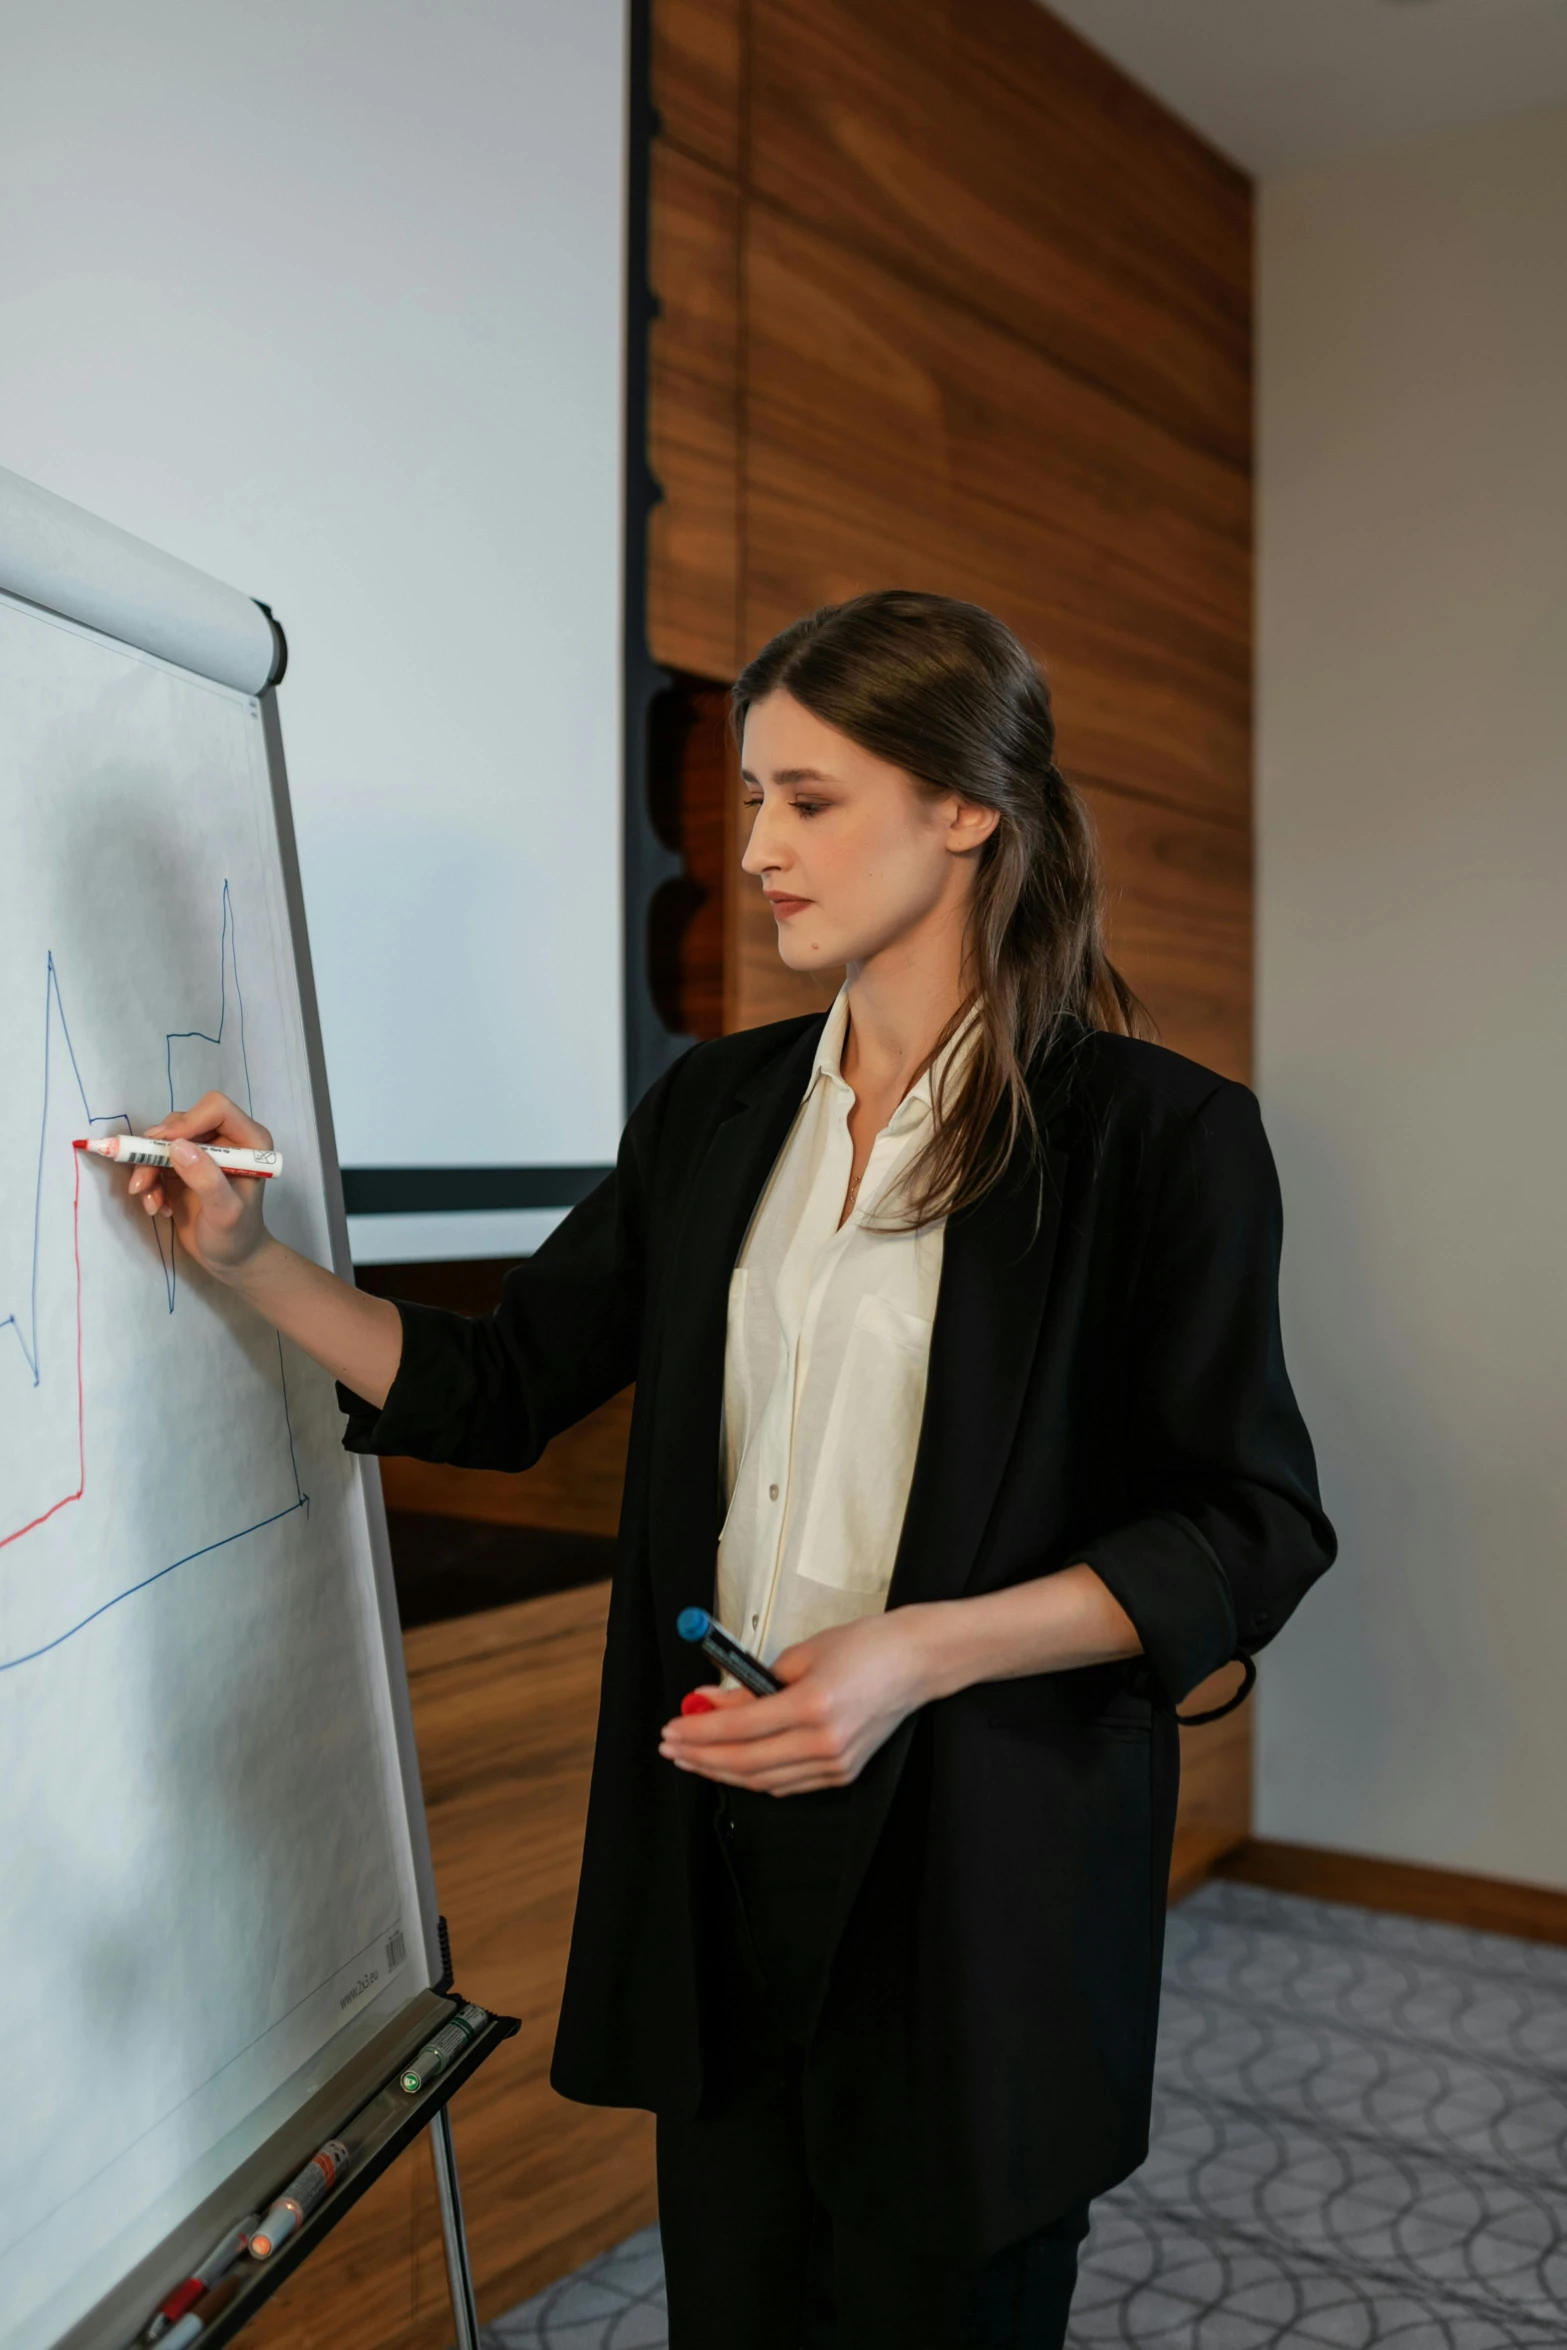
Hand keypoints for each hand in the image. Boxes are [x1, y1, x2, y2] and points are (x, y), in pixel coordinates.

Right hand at [125, 1091, 274, 1280]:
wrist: (231, 1260)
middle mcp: (226, 1139)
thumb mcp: (225, 1212)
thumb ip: (206, 1179)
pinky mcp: (182, 1166)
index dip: (187, 1122)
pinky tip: (157, 1208)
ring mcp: (202, 1151)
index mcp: (249, 1141)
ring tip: (151, 1204)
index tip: (165, 1148)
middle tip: (143, 1183)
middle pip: (181, 1122)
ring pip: (162, 1141)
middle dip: (156, 1151)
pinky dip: (149, 1183)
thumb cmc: (237, 1236)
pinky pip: (154, 1160)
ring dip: (147, 1171)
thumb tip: (177, 1146)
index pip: (214, 1108)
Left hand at [658, 1610, 937, 1795]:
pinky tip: (732, 1766)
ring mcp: (835, 1764)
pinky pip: (786, 1784)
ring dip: (721, 1771)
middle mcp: (824, 1742)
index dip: (698, 1731)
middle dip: (700, 1756)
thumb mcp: (800, 1655)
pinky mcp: (843, 1773)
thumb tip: (708, 1703)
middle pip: (745, 1762)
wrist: (916, 1663)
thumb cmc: (864, 1647)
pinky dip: (754, 1777)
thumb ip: (751, 1686)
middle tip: (671, 1747)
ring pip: (762, 1780)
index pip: (739, 1729)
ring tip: (692, 1757)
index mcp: (814, 1706)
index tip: (671, 1728)